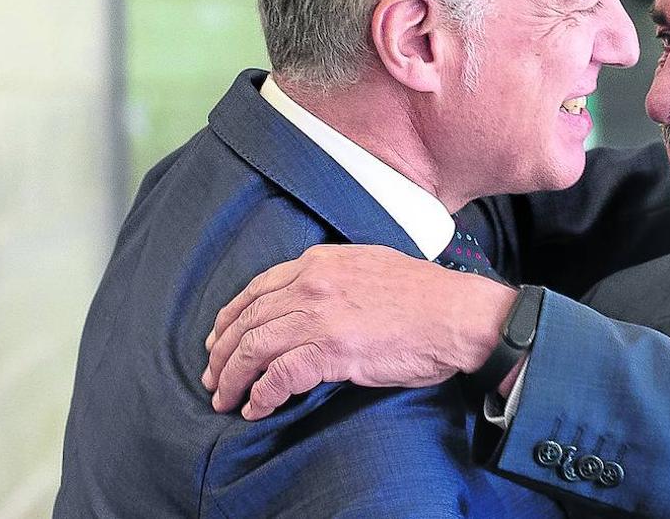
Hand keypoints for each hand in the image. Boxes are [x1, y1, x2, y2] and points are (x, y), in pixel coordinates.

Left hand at [202, 244, 516, 419]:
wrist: (456, 314)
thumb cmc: (425, 295)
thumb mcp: (371, 265)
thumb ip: (334, 276)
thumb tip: (311, 298)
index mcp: (321, 262)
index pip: (257, 289)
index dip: (231, 317)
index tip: (221, 338)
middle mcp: (313, 284)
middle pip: (248, 320)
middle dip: (222, 353)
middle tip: (213, 376)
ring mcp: (320, 317)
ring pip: (254, 349)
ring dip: (232, 378)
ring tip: (225, 398)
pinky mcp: (331, 351)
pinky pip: (279, 377)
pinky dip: (262, 395)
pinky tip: (257, 408)